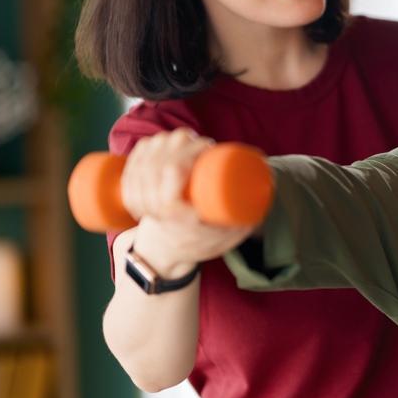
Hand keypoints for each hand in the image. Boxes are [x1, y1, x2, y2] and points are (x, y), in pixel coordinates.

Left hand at [120, 128, 254, 275]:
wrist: (166, 254)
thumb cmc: (201, 241)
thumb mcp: (226, 237)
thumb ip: (247, 219)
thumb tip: (266, 191)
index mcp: (172, 214)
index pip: (172, 170)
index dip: (188, 150)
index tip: (208, 146)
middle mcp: (151, 204)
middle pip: (161, 157)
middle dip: (182, 142)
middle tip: (203, 144)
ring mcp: (138, 196)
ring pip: (146, 156)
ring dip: (166, 142)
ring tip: (186, 144)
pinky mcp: (130, 190)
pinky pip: (133, 161)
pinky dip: (146, 148)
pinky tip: (159, 143)